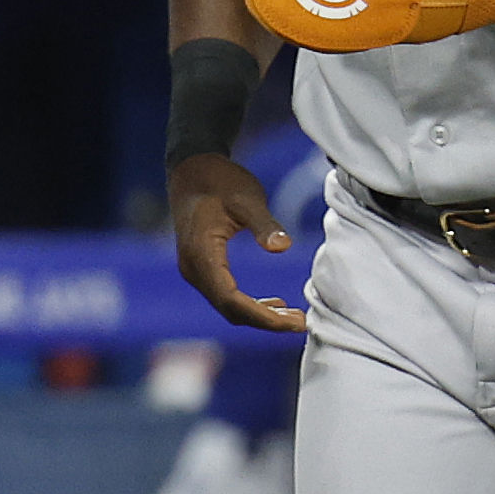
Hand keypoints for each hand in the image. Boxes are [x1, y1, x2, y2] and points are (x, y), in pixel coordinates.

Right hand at [171, 153, 307, 334]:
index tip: (294, 321)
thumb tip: (283, 247)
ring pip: (226, 306)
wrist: (191, 170)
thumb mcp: (247, 198)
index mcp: (202, 254)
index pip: (230, 299)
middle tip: (302, 323)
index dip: (262, 316)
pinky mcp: (201, 267)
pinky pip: (224, 296)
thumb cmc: (220, 181)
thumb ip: (264, 224)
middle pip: (229, 309)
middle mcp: (193, 268)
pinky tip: (274, 303)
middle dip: (265, 321)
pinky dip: (249, 305)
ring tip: (294, 317)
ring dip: (259, 315)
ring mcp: (195, 270)